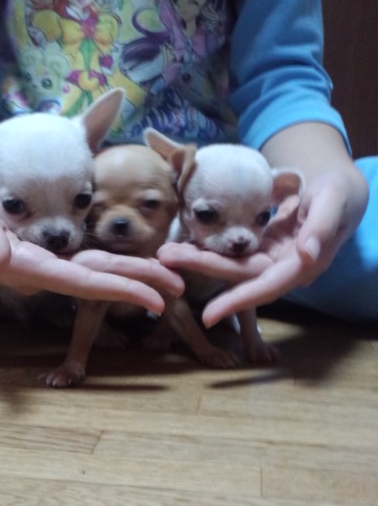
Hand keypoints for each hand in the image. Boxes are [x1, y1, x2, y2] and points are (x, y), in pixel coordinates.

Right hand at [0, 195, 183, 312]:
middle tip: (181, 288)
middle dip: (141, 283)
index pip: (86, 282)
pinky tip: (139, 260)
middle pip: (102, 278)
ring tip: (171, 275)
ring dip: (134, 273)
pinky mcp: (50, 252)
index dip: (122, 291)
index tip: (156, 301)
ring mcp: (51, 262)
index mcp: (34, 267)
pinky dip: (117, 261)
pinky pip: (90, 258)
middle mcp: (48, 269)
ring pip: (101, 268)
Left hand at [159, 169, 368, 326]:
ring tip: (166, 252)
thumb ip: (321, 228)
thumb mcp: (334, 202)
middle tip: (166, 260)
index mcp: (300, 267)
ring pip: (229, 263)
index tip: (207, 316)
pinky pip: (230, 250)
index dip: (238, 301)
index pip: (266, 288)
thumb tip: (307, 255)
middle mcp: (280, 268)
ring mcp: (268, 258)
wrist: (336, 189)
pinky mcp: (260, 246)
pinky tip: (183, 242)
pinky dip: (208, 246)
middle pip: (237, 275)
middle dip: (201, 269)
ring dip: (198, 258)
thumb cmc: (338, 193)